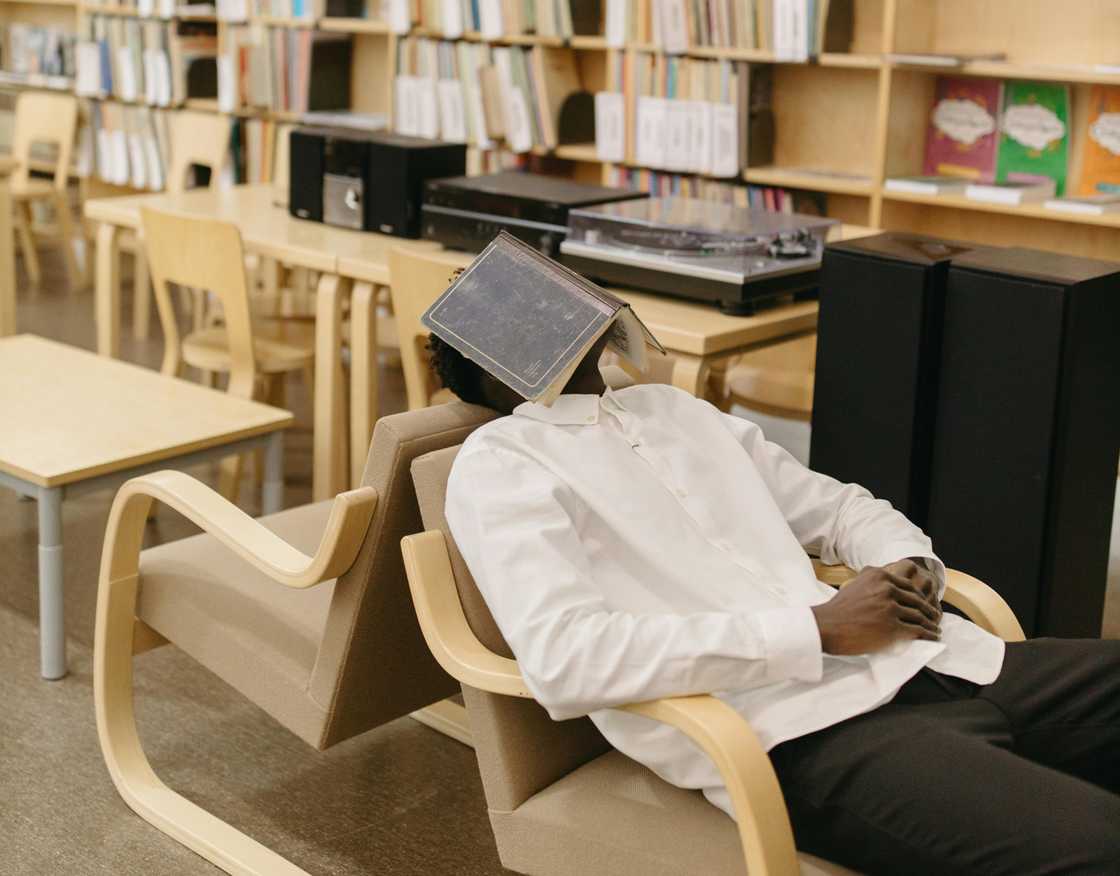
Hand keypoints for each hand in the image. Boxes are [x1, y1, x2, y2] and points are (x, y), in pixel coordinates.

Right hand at [811, 563, 941, 655]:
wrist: (827, 626)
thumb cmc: (839, 608)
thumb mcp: (855, 582)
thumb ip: (871, 576)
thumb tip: (884, 572)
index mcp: (879, 575)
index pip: (909, 583)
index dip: (920, 594)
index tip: (925, 601)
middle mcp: (887, 589)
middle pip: (917, 598)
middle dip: (928, 609)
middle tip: (934, 616)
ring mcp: (890, 608)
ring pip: (919, 615)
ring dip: (930, 623)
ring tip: (934, 628)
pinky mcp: (892, 627)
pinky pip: (917, 631)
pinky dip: (928, 635)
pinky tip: (931, 637)